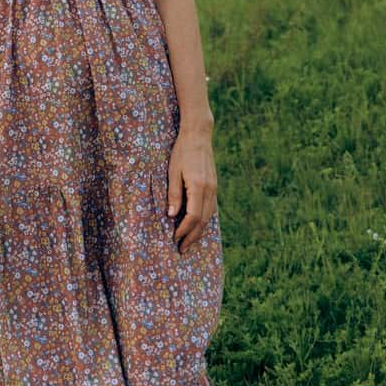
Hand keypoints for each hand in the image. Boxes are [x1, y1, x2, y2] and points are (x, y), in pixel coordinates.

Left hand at [167, 133, 217, 255]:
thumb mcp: (172, 172)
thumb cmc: (181, 152)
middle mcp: (210, 190)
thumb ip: (173, 194)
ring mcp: (214, 189)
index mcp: (198, 186)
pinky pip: (211, 209)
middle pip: (203, 221)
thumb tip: (171, 216)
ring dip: (199, 231)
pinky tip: (197, 226)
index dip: (184, 230)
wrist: (198, 136)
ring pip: (209, 217)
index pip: (193, 216)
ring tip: (188, 242)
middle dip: (192, 236)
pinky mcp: (214, 187)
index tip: (174, 239)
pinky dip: (204, 221)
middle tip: (181, 249)